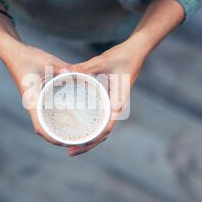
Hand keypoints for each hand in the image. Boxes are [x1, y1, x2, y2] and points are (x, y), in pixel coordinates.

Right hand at [1, 39, 69, 145]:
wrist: (12, 51)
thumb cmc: (26, 56)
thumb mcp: (47, 60)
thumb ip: (62, 67)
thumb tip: (75, 73)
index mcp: (32, 100)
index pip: (39, 127)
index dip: (50, 138)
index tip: (63, 143)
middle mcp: (32, 103)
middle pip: (42, 130)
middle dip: (56, 138)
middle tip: (74, 140)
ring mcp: (33, 101)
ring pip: (43, 122)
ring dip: (55, 130)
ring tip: (73, 133)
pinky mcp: (36, 97)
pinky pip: (44, 112)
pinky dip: (54, 119)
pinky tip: (68, 117)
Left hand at [65, 35, 148, 155]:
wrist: (137, 50)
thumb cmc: (123, 56)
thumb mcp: (101, 62)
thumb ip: (83, 68)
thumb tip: (64, 72)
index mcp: (118, 103)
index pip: (106, 128)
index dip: (93, 139)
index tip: (79, 145)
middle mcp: (116, 107)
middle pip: (103, 135)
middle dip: (88, 145)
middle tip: (69, 152)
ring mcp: (113, 105)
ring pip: (102, 129)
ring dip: (89, 139)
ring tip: (71, 146)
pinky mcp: (110, 101)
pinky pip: (100, 118)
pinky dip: (90, 127)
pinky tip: (77, 128)